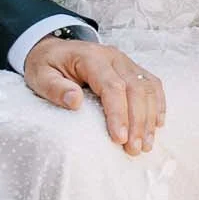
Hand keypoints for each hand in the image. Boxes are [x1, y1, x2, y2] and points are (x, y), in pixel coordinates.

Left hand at [22, 37, 165, 154]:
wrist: (54, 50)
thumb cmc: (47, 66)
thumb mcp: (40, 76)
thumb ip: (55, 88)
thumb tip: (75, 101)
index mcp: (91, 58)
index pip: (112, 86)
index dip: (118, 113)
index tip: (119, 139)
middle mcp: (114, 57)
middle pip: (135, 88)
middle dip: (138, 121)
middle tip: (134, 149)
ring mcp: (125, 62)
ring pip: (148, 87)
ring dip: (150, 117)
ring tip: (145, 144)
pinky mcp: (132, 69)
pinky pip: (152, 84)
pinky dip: (158, 104)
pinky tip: (157, 125)